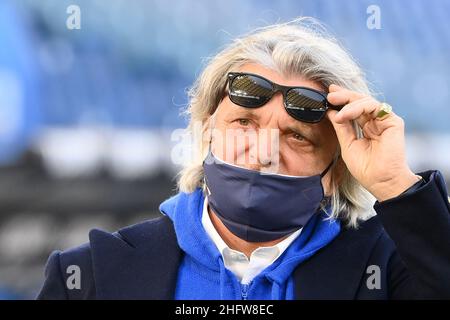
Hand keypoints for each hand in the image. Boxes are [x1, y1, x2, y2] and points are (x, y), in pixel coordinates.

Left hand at [326, 84, 419, 201]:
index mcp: (367, 128)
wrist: (380, 181)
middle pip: (360, 102)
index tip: (328, 96)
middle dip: (343, 95)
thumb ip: (341, 128)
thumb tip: (331, 112)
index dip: (342, 101)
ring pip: (366, 101)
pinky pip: (373, 107)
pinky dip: (356, 108)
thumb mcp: (347, 145)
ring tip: (333, 103)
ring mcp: (385, 121)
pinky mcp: (393, 121)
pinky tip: (343, 114)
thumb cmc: (365, 168)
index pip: (354, 109)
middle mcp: (376, 122)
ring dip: (347, 101)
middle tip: (329, 94)